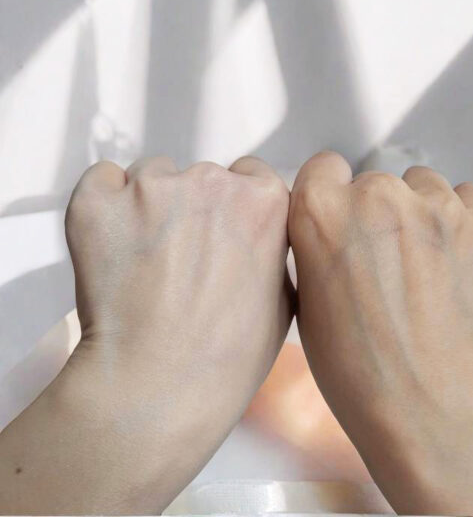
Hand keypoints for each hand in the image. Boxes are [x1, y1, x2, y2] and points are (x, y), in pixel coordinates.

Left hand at [0, 156, 291, 513]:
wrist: (160, 387)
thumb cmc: (229, 356)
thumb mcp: (287, 300)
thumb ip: (277, 250)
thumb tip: (261, 238)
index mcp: (265, 200)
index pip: (252, 174)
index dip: (237, 203)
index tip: (223, 229)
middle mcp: (213, 180)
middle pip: (203, 176)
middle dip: (195, 208)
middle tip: (182, 258)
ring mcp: (152, 187)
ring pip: (153, 177)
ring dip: (151, 206)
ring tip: (145, 261)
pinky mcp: (98, 202)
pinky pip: (102, 180)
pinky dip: (105, 204)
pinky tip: (112, 244)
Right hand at [289, 151, 472, 515]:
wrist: (426, 405)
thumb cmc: (351, 364)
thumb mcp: (305, 296)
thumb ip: (315, 243)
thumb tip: (331, 225)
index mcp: (322, 211)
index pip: (323, 167)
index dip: (330, 195)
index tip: (340, 222)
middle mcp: (377, 194)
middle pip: (374, 181)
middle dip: (375, 212)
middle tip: (385, 261)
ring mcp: (436, 205)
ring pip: (422, 185)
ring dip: (419, 213)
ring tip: (424, 264)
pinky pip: (467, 199)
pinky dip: (460, 223)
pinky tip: (455, 263)